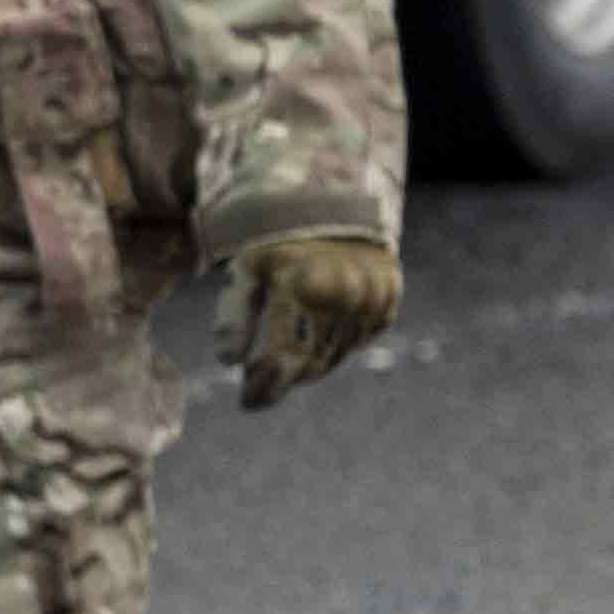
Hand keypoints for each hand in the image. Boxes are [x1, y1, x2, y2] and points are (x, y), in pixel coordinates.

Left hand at [222, 227, 402, 408]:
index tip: (245, 401)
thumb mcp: (247, 270)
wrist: (337, 211)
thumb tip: (227, 362)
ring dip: (303, 366)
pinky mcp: (386, 308)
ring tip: (279, 358)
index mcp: (302, 286)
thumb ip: (234, 315)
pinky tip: (310, 336)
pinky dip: (330, 350)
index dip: (264, 387)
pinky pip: (354, 345)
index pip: (284, 359)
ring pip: (333, 358)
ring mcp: (370, 304)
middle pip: (309, 364)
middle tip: (256, 379)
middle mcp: (342, 297)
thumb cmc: (279, 243)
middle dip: (280, 379)